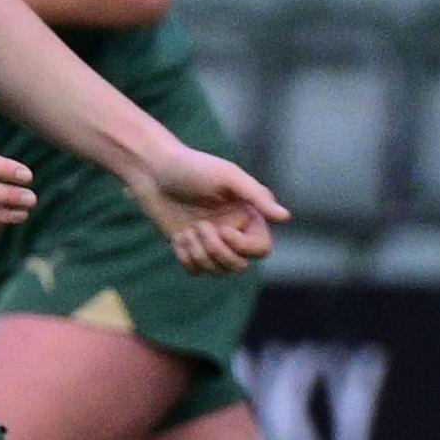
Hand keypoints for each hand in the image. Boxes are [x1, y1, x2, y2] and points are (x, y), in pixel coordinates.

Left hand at [129, 144, 289, 274]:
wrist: (153, 170)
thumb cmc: (193, 167)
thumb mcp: (228, 176)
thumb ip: (257, 196)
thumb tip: (286, 217)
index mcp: (248, 214)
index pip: (261, 248)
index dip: (242, 247)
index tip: (222, 228)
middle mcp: (233, 231)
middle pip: (239, 266)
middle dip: (217, 251)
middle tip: (198, 226)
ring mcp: (211, 242)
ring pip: (216, 271)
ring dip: (198, 253)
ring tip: (186, 230)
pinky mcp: (191, 248)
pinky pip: (196, 270)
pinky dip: (185, 256)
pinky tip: (178, 236)